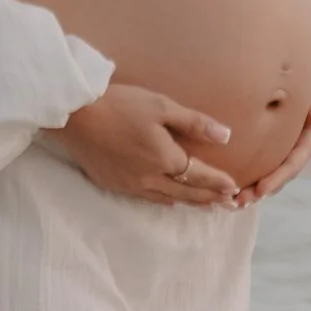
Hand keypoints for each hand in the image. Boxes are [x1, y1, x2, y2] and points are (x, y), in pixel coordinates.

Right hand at [42, 78, 243, 208]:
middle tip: (226, 203)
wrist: (76, 116)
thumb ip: (194, 124)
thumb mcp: (162, 107)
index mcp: (165, 159)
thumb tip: (225, 137)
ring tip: (204, 204)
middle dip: (208, 198)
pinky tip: (169, 200)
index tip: (233, 188)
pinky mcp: (114, 184)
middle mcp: (150, 178)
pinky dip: (164, 200)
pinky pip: (147, 198)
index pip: (199, 175)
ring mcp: (131, 185)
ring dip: (189, 202)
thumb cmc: (121, 105)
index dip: (218, 182)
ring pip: (167, 200)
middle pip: (186, 193)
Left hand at [236, 97, 310, 204]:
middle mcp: (296, 155)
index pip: (293, 165)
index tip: (261, 190)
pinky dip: (248, 181)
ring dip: (252, 192)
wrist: (305, 93)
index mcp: (308, 144)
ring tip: (231, 202)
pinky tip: (229, 189)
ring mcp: (284, 157)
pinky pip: (261, 170)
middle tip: (239, 201)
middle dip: (260, 192)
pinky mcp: (273, 155)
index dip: (277, 178)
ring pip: (269, 178)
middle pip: (279, 178)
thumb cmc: (310, 93)